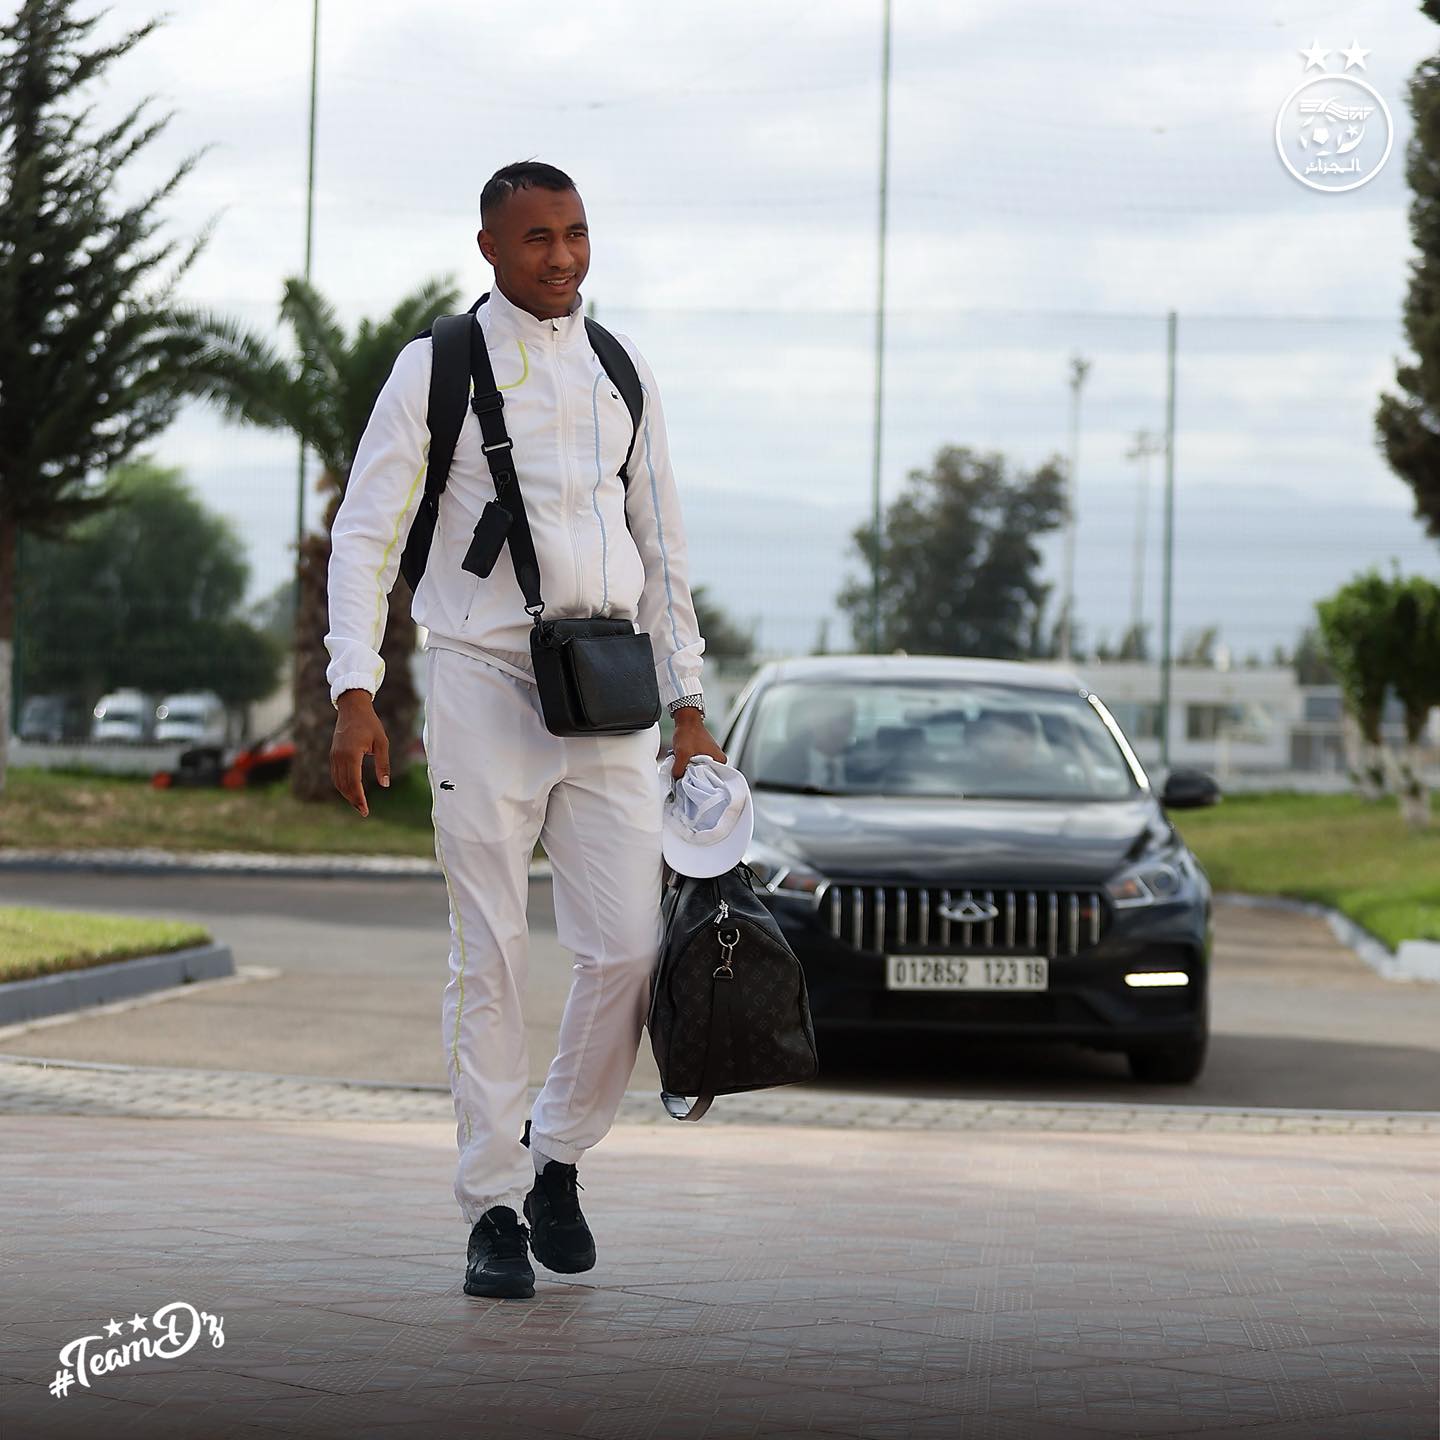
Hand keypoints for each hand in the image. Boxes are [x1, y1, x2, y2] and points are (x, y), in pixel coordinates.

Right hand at [331, 689, 389, 817]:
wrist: (353, 708)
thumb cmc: (370, 724)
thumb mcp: (382, 743)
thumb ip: (383, 764)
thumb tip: (385, 784)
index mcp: (351, 754)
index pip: (354, 783)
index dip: (359, 798)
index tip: (365, 810)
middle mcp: (339, 757)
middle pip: (344, 785)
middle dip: (353, 800)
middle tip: (363, 811)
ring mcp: (334, 756)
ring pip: (338, 782)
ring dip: (347, 794)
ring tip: (358, 804)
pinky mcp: (333, 755)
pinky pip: (336, 775)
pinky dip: (342, 785)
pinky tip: (351, 791)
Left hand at [668, 709, 725, 779]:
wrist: (686, 720)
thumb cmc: (689, 733)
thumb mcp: (682, 754)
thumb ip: (679, 770)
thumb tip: (677, 778)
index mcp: (720, 760)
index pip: (713, 780)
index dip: (699, 782)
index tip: (690, 780)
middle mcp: (719, 759)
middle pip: (706, 776)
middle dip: (694, 776)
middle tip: (685, 773)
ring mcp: (712, 756)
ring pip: (700, 770)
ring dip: (691, 770)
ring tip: (685, 765)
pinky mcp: (705, 754)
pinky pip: (698, 765)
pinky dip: (690, 765)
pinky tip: (685, 762)